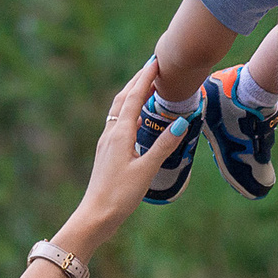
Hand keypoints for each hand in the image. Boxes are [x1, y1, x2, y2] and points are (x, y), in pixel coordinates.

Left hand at [57, 60, 186, 254]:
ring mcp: (107, 142)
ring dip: (131, 93)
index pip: (134, 98)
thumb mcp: (146, 170)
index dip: (145, 79)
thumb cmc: (120, 195)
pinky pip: (118, 121)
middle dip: (137, 80)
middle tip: (152, 65)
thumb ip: (164, 146)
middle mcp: (111, 133)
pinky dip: (128, 109)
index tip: (156, 61)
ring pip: (118, 109)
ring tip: (145, 84)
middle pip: (123, 98)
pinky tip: (135, 116)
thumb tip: (182, 121)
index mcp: (120, 133)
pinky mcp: (107, 152)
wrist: (95, 215)